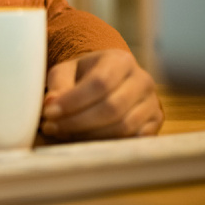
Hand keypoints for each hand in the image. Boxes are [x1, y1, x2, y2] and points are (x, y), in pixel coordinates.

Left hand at [41, 50, 163, 140]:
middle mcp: (142, 80)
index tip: (48, 113)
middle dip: (77, 122)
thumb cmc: (84, 75)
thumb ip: (58, 84)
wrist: (110, 81)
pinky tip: (84, 141)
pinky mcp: (155, 123)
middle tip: (51, 128)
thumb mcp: (66, 71)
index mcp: (121, 60)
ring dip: (89, 136)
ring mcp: (152, 103)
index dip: (72, 101)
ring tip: (63, 134)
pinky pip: (133, 140)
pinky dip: (107, 144)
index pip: (99, 83)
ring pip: (123, 127)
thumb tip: (51, 104)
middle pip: (112, 108)